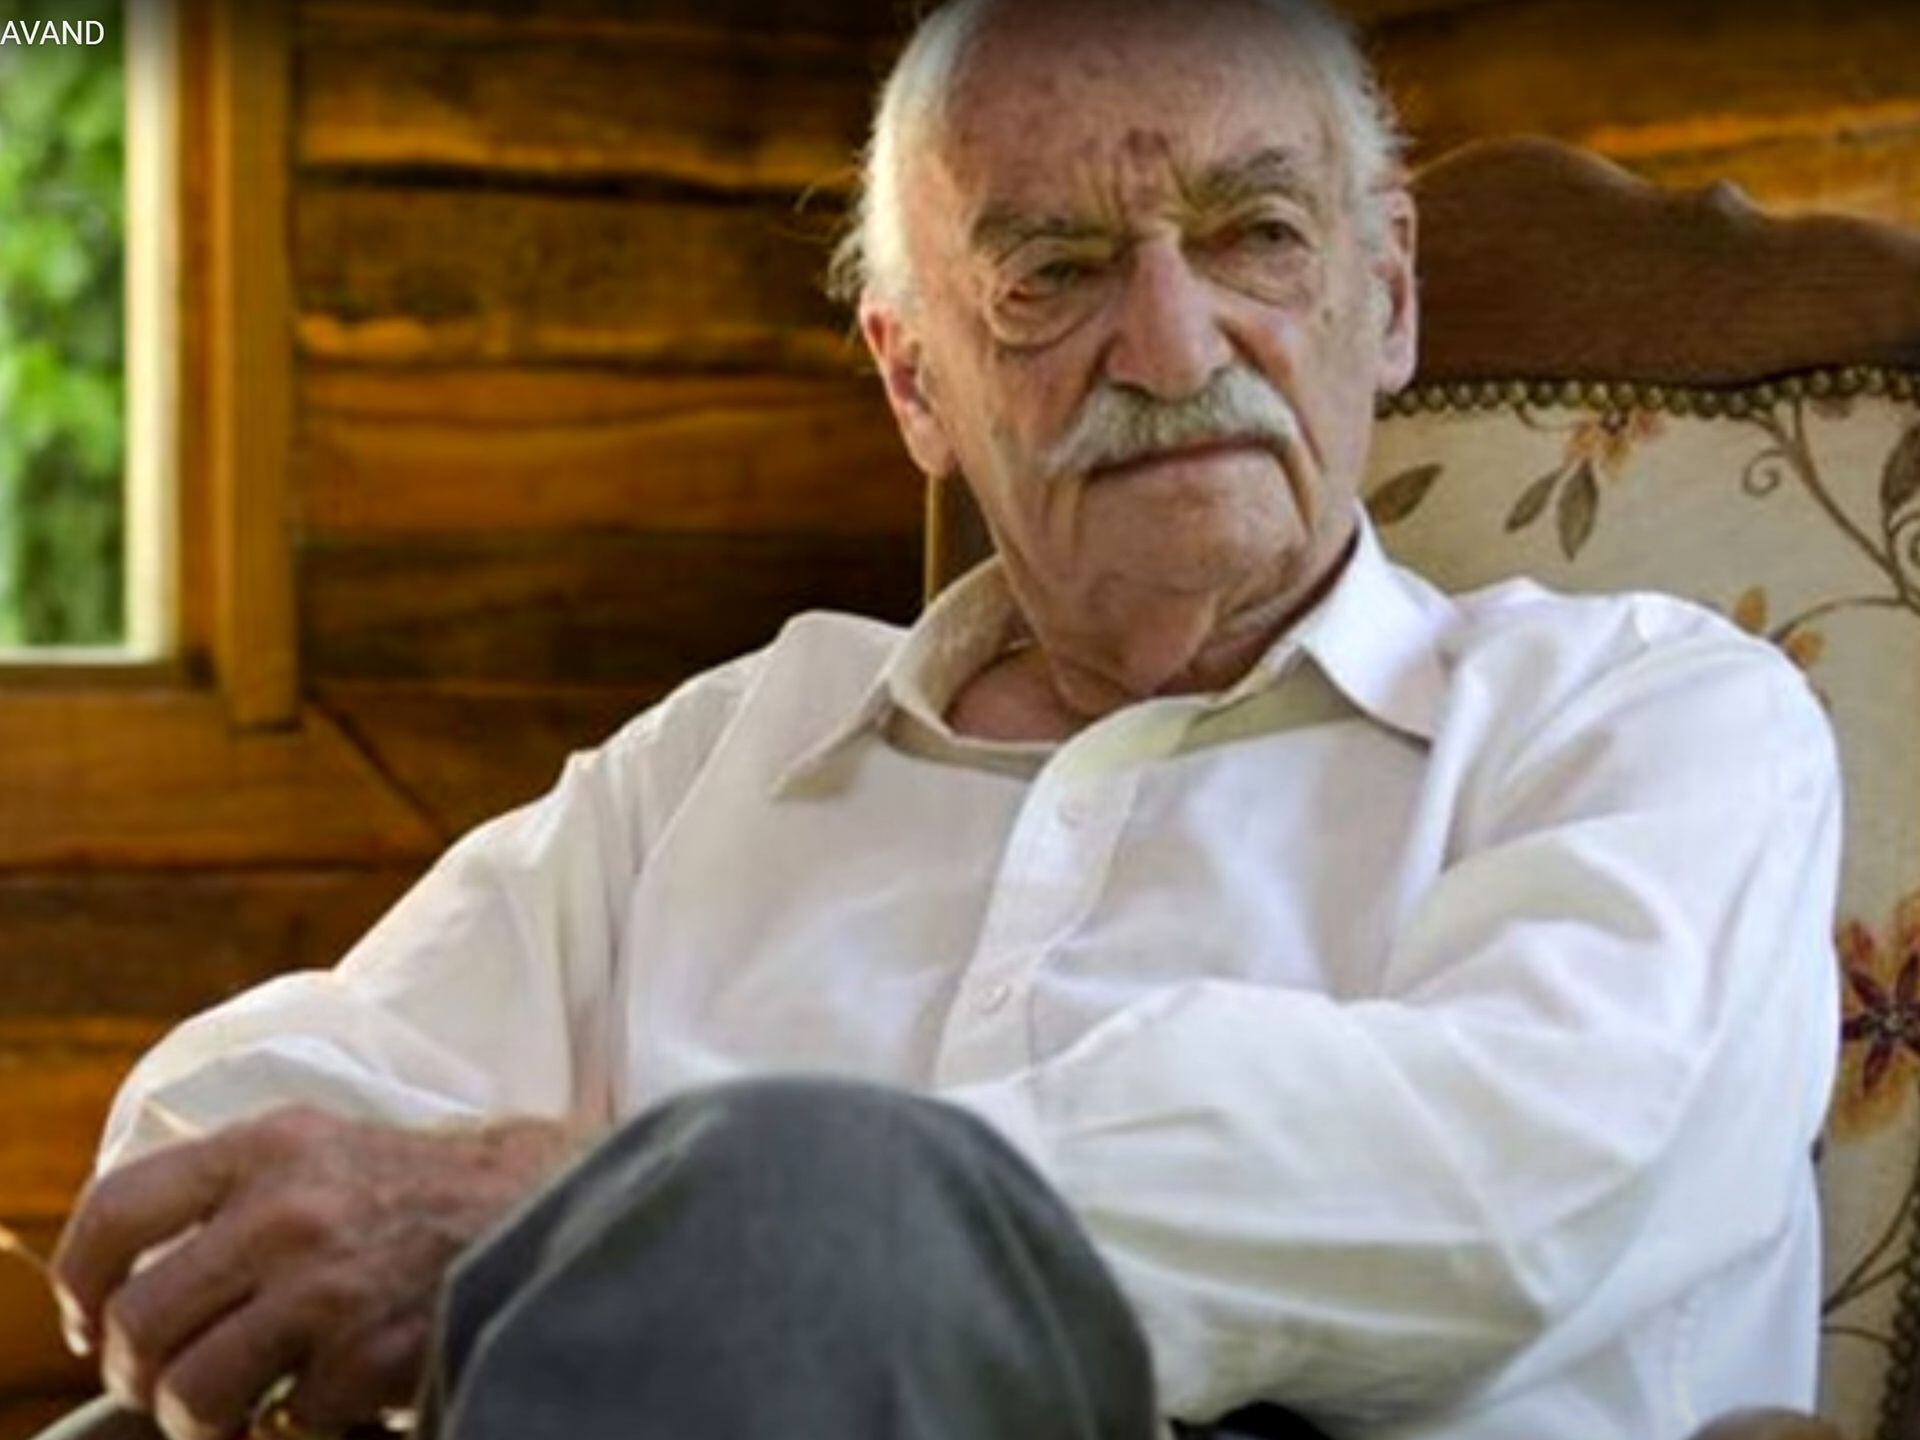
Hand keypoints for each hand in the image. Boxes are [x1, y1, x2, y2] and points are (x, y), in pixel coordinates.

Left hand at [51, 1105, 581, 1439]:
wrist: (542, 1205)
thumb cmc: (420, 1186)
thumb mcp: (320, 1146)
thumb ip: (233, 1187)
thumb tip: (129, 1274)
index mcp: (267, 1147)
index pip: (117, 1210)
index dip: (80, 1281)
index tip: (89, 1319)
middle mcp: (287, 1210)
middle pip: (140, 1322)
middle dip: (141, 1373)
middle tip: (170, 1383)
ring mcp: (328, 1286)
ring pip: (193, 1392)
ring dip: (206, 1418)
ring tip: (243, 1408)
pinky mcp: (372, 1352)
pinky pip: (291, 1418)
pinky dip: (310, 1417)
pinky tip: (342, 1385)